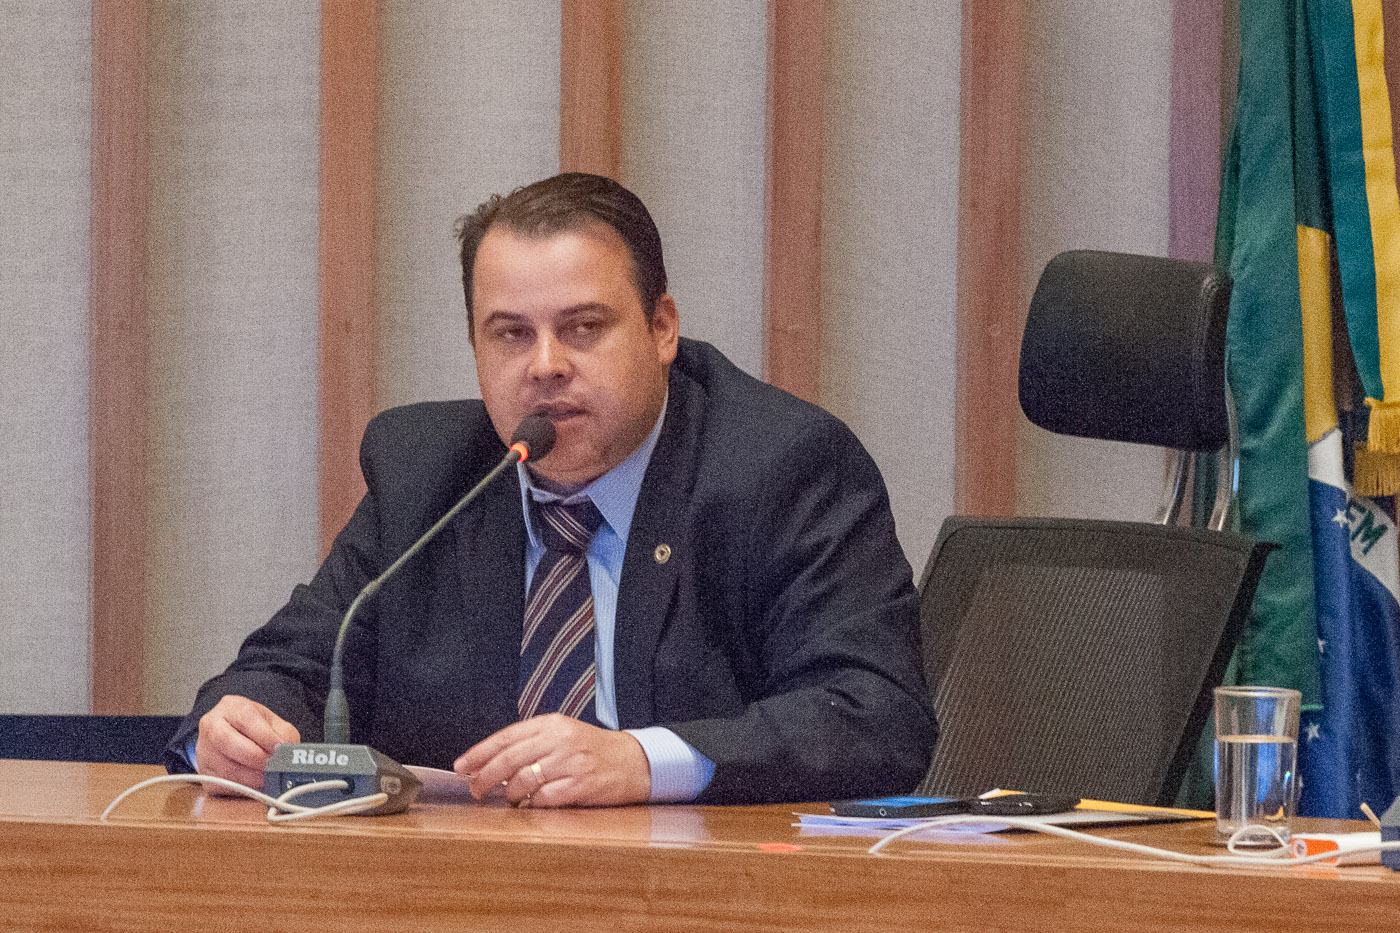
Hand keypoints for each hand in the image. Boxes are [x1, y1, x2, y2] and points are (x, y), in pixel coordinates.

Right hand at [195, 695, 299, 789]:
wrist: (235, 737)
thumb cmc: (257, 729)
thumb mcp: (274, 724)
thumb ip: (283, 736)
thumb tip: (287, 755)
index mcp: (232, 707)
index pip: (246, 718)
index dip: (264, 736)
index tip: (280, 749)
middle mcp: (212, 726)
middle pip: (227, 741)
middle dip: (255, 757)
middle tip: (274, 766)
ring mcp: (204, 751)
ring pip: (223, 767)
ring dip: (251, 778)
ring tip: (269, 778)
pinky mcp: (204, 774)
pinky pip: (222, 784)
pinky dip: (243, 788)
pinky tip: (257, 786)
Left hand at [453, 714, 650, 807]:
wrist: (633, 761)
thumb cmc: (591, 750)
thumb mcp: (562, 735)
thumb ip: (530, 743)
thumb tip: (489, 763)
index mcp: (552, 723)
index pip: (506, 737)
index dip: (479, 753)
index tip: (461, 767)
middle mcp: (560, 740)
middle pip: (509, 759)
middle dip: (485, 777)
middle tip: (475, 789)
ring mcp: (572, 763)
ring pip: (523, 780)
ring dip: (510, 794)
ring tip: (510, 798)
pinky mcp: (581, 785)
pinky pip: (544, 799)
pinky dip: (532, 804)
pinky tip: (532, 804)